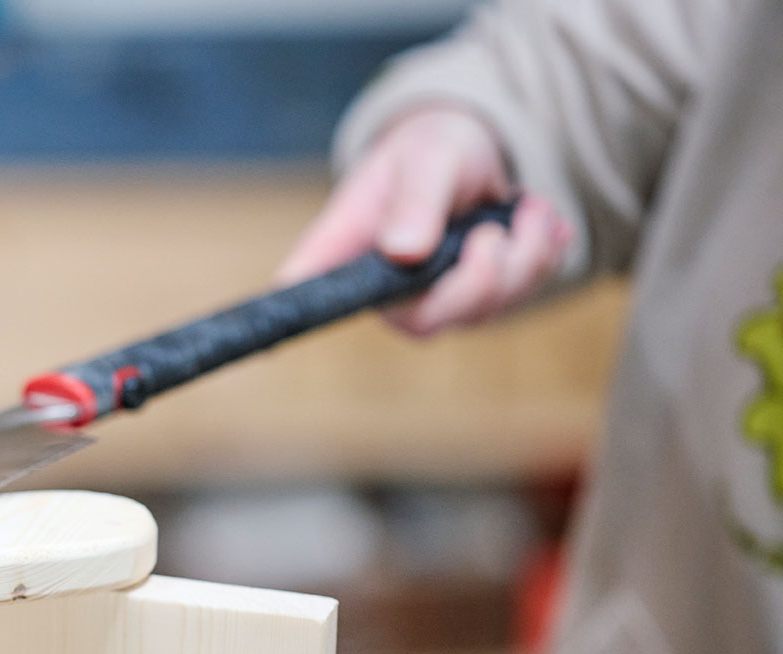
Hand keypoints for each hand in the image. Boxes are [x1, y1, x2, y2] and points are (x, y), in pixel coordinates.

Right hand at [277, 106, 573, 335]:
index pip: (303, 291)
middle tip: (494, 233)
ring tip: (528, 208)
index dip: (291, 318)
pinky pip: (521, 297)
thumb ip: (416, 200)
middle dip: (476, 282)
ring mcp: (432, 300)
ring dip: (523, 259)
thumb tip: (402, 250)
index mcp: (346, 251)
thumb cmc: (433, 148)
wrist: (482, 147)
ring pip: (481, 313)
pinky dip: (543, 255)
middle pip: (421, 324)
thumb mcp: (426, 155)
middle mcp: (383, 288)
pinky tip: (537, 220)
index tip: (271, 345)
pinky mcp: (477, 301)